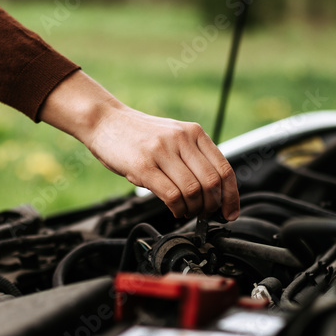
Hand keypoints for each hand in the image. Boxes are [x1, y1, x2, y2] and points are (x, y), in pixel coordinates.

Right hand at [39, 71, 239, 219]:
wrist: (104, 121)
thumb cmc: (137, 134)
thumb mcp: (172, 137)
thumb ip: (192, 157)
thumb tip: (213, 192)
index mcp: (193, 133)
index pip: (224, 168)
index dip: (231, 196)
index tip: (229, 212)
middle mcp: (181, 139)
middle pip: (212, 182)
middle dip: (212, 206)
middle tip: (205, 214)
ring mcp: (162, 151)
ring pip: (193, 190)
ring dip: (193, 209)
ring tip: (186, 211)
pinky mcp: (143, 165)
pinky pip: (171, 194)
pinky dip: (177, 209)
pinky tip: (174, 210)